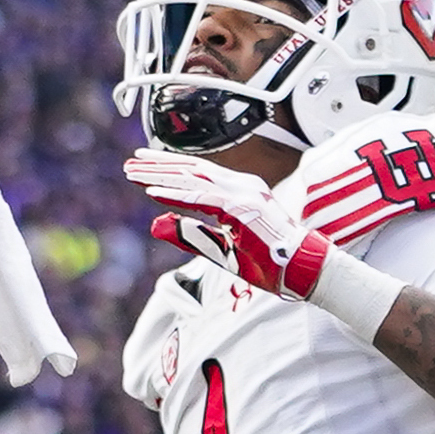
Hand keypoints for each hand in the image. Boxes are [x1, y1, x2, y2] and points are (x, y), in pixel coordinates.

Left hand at [124, 148, 329, 295]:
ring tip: (134, 172)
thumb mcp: (221, 249)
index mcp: (239, 192)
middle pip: (191, 169)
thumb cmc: (270, 262)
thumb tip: (155, 223)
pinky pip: (202, 198)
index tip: (143, 171)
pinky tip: (153, 190)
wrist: (304, 269)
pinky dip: (176, 193)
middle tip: (131, 163)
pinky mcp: (242, 208)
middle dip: (158, 166)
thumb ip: (190, 235)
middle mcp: (241, 186)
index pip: (197, 176)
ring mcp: (243, 194)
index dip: (168, 171)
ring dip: (161, 174)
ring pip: (193, 178)